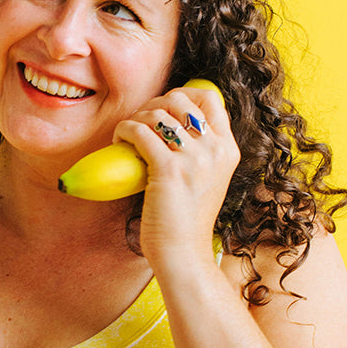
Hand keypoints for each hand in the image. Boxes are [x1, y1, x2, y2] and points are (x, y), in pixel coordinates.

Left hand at [112, 84, 237, 267]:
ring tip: (127, 136)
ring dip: (135, 118)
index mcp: (228, 150)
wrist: (183, 254)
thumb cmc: (187, 221)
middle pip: (181, 99)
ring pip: (157, 113)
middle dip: (154, 104)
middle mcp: (215, 150)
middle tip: (140, 123)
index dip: (183, 93)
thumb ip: (200, 153)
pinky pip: (140, 132)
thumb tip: (173, 124)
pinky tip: (119, 141)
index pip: (211, 98)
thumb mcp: (207, 180)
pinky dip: (124, 131)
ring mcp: (195, 159)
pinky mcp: (170, 170)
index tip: (163, 108)